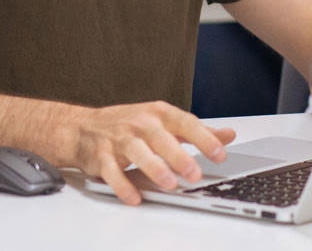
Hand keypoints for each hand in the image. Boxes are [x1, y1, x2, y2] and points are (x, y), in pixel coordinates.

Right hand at [70, 101, 234, 204]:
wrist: (84, 127)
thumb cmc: (129, 124)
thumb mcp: (164, 121)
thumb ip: (196, 130)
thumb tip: (228, 135)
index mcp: (158, 114)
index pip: (185, 123)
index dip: (203, 138)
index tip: (219, 153)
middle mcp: (140, 124)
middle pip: (161, 139)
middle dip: (179, 156)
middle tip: (195, 174)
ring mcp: (120, 140)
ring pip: (137, 152)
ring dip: (153, 168)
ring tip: (169, 184)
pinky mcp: (102, 156)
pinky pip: (112, 171)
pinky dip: (122, 185)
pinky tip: (134, 197)